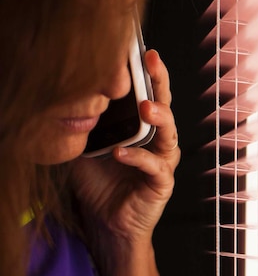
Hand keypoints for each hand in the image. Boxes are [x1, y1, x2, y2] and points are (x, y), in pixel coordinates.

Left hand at [71, 50, 180, 250]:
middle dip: (160, 83)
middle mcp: (158, 142)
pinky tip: (120, 153)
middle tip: (152, 63)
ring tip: (147, 107)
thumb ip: (87, 123)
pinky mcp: (162, 183)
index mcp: (142, 130)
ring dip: (160, 118)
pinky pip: (154, 167)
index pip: (148, 95)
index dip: (148, 74)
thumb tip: (69, 94)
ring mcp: (163, 162)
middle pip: (165, 107)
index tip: (142, 51)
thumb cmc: (99, 185)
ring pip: (169, 135)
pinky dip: (138, 158)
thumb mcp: (86, 146)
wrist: (107, 224)